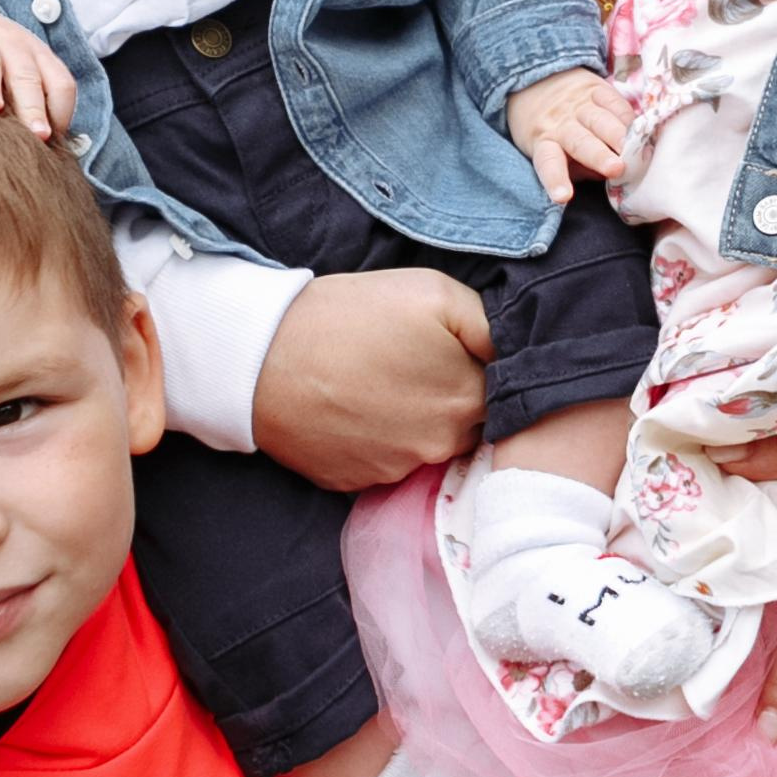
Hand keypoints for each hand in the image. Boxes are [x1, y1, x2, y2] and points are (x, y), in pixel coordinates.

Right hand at [0, 7, 76, 143]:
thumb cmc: (5, 67)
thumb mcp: (27, 81)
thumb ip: (39, 109)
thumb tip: (49, 155)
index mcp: (43, 62)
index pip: (61, 85)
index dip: (61, 112)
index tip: (51, 141)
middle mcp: (19, 50)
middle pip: (28, 79)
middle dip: (33, 107)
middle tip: (37, 134)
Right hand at [251, 267, 492, 489]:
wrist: (261, 359)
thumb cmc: (350, 317)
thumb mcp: (433, 293)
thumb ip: (489, 326)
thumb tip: (514, 354)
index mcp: (468, 400)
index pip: (503, 389)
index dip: (480, 366)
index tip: (453, 350)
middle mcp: (440, 448)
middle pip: (467, 421)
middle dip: (450, 394)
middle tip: (412, 361)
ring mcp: (397, 471)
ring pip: (425, 442)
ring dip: (413, 418)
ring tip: (377, 381)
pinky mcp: (357, 483)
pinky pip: (384, 460)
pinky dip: (376, 438)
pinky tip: (354, 406)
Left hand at [506, 68, 631, 205]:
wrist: (538, 81)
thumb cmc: (548, 130)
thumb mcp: (550, 151)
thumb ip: (577, 168)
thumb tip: (606, 178)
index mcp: (543, 143)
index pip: (548, 163)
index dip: (556, 180)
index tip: (563, 197)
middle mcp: (560, 124)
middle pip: (580, 142)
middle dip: (599, 156)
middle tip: (616, 169)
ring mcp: (578, 105)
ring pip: (599, 121)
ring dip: (618, 136)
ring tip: (636, 149)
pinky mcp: (594, 89)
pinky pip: (613, 102)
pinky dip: (627, 116)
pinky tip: (638, 129)